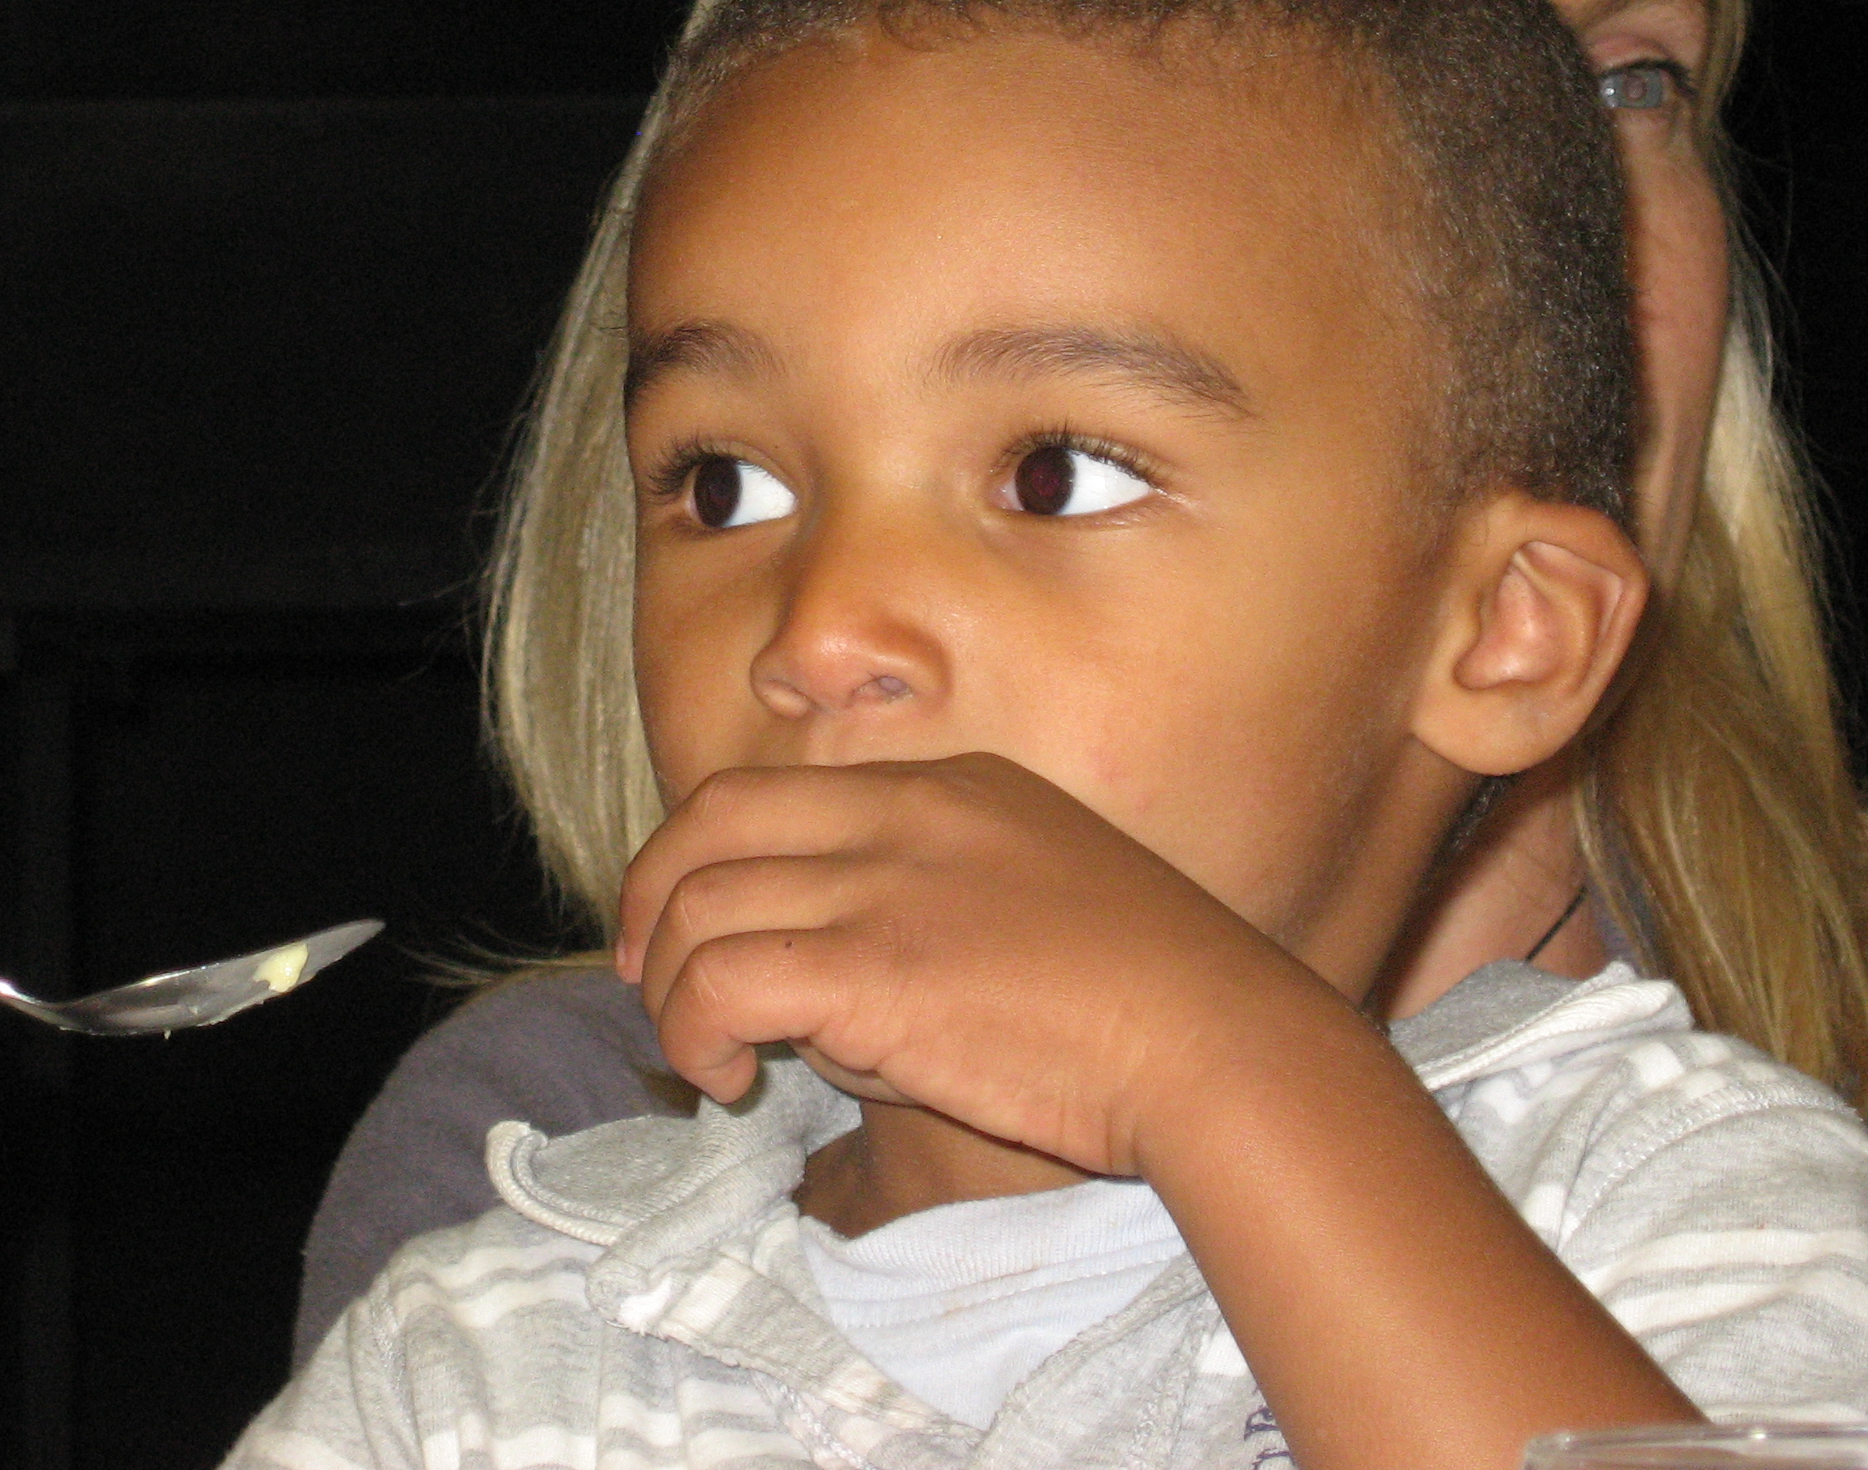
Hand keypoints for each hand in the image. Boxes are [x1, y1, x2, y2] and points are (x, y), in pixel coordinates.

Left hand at [614, 753, 1324, 1179]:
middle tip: (647, 978)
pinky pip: (720, 982)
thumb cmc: (1160, 1005)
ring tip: (708, 1059)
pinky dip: (694, 1031)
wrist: (1221, 1043)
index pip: (768, 791)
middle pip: (708, 823)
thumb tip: (831, 998)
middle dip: (649, 901)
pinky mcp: (873, 968)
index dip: (695, 856)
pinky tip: (730, 1082)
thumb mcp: (1043, 904)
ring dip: (673, 988)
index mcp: (950, 785)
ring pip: (699, 905)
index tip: (682, 927)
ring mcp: (885, 883)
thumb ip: (935, 916)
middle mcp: (905, 812)